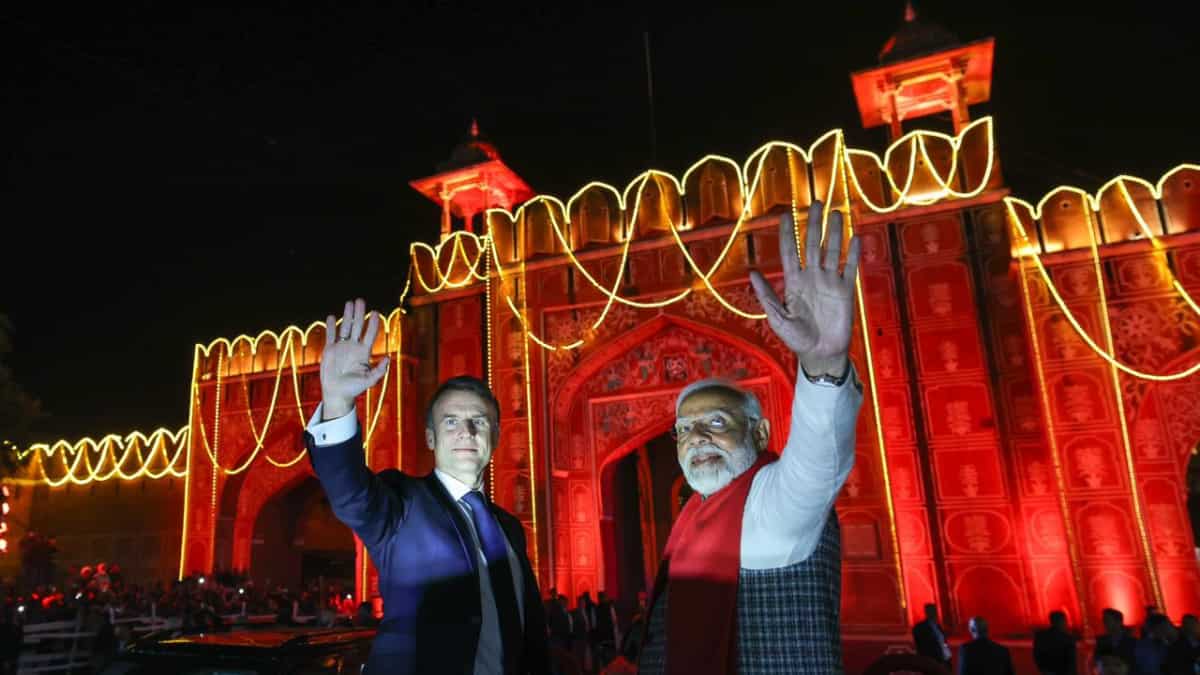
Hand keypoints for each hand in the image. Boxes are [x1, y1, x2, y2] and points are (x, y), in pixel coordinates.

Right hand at [320, 298, 389, 419]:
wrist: (338, 393)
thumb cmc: (354, 388)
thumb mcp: (369, 380)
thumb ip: (379, 370)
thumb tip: (388, 358)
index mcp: (363, 352)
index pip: (370, 334)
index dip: (372, 323)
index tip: (375, 312)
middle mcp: (353, 346)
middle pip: (357, 326)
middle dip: (359, 313)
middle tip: (360, 301)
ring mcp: (341, 347)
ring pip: (344, 327)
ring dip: (347, 315)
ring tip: (349, 303)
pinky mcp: (330, 350)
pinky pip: (330, 335)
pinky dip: (330, 326)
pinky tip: (331, 316)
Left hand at [749, 201, 860, 373]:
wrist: (820, 354)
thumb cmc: (796, 338)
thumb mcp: (777, 318)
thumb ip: (767, 295)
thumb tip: (752, 273)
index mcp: (793, 282)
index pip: (789, 251)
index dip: (787, 233)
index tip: (785, 215)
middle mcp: (811, 277)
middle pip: (812, 244)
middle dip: (813, 224)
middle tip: (816, 202)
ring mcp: (829, 282)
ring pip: (832, 251)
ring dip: (834, 232)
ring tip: (836, 212)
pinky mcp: (845, 291)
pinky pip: (849, 268)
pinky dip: (853, 253)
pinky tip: (855, 237)